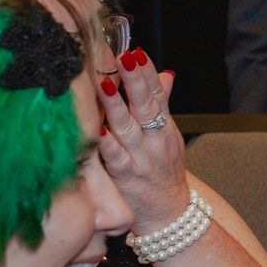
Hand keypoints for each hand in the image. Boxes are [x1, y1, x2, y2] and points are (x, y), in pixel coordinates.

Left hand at [95, 48, 189, 233]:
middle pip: (145, 105)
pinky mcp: (126, 177)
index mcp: (164, 127)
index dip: (146, 73)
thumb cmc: (163, 172)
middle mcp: (155, 140)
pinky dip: (107, 142)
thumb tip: (165, 73)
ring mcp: (141, 158)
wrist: (169, 215)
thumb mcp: (168, 136)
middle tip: (123, 58)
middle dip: (134, 80)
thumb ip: (162, 104)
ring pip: (128, 127)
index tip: (135, 52)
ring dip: (116, 105)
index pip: (157, 94)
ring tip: (104, 84)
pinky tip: (97, 128)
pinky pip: (115, 157)